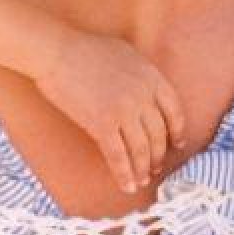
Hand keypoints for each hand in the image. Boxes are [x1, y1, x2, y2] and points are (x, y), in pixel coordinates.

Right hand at [39, 29, 182, 193]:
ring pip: (141, 149)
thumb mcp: (126, 53)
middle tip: (155, 168)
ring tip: (142, 180)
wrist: (56, 51)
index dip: (177, 131)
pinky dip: (124, 174)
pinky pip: (118, 156)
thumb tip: (147, 92)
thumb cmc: (84, 48)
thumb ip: (142, 74)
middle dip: (158, 156)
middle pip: (158, 135)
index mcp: (151, 77)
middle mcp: (143, 96)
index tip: (177, 143)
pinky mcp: (102, 124)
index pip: (174, 111)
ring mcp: (124, 111)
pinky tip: (127, 185)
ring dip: (142, 169)